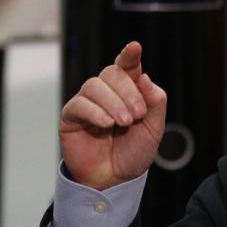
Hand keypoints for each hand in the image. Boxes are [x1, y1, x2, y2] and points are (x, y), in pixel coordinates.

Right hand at [59, 41, 166, 189]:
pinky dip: (95, 112)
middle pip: (113, 73)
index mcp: (129, 91)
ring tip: (124, 122)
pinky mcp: (71, 117)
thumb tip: (144, 77)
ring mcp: (88, 103)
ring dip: (113, 102)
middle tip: (138, 113)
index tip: (134, 47)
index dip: (130, 56)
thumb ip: (154, 102)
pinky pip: (79, 104)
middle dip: (128, 91)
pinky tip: (106, 124)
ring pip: (95, 86)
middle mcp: (107, 93)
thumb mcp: (153, 128)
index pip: (128, 66)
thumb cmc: (134, 152)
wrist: (115, 179)